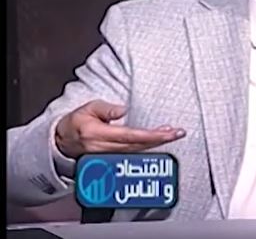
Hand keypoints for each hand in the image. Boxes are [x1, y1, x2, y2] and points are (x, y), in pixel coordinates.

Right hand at [54, 100, 185, 158]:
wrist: (63, 142)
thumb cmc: (77, 123)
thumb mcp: (88, 108)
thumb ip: (105, 109)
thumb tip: (123, 110)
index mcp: (97, 134)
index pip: (129, 136)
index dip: (150, 136)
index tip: (167, 132)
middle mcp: (103, 149)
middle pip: (137, 146)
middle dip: (159, 140)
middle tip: (178, 133)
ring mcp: (108, 157)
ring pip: (137, 152)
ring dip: (156, 144)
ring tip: (173, 134)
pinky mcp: (111, 160)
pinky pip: (133, 154)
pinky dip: (148, 148)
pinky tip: (159, 141)